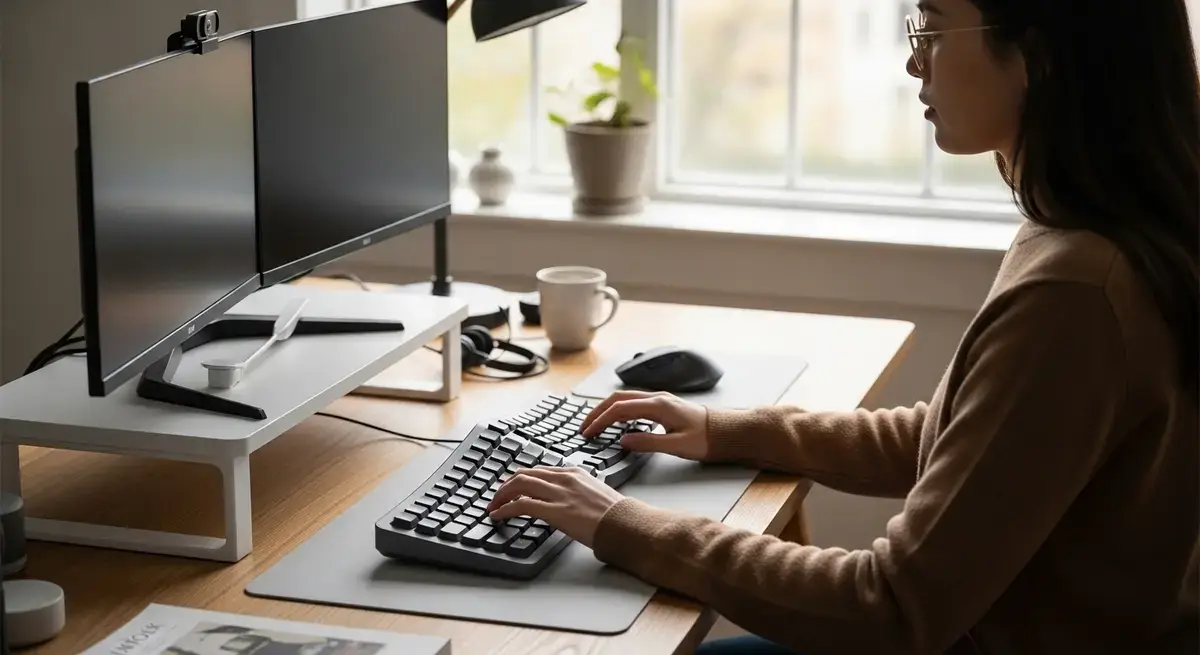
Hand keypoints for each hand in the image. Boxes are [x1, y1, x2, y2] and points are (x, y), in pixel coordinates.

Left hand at [486, 466, 622, 548]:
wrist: (625, 524)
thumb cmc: (616, 515)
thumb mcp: (595, 494)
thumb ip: (578, 493)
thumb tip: (567, 503)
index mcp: (574, 473)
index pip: (540, 470)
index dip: (521, 478)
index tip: (512, 486)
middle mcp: (564, 478)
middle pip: (525, 474)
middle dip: (507, 484)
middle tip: (497, 495)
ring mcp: (559, 493)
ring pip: (519, 485)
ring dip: (502, 495)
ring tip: (493, 505)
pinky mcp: (554, 510)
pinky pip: (521, 505)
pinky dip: (505, 509)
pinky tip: (498, 515)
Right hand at [580, 390, 709, 460]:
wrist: (725, 432)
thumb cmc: (706, 439)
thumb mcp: (677, 445)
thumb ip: (648, 442)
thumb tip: (623, 441)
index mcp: (658, 406)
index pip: (619, 409)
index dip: (600, 421)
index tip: (588, 433)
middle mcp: (657, 398)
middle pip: (617, 399)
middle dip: (597, 412)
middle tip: (584, 428)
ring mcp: (660, 400)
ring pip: (625, 399)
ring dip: (606, 410)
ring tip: (594, 424)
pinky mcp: (662, 406)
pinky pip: (634, 403)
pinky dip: (618, 411)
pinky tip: (616, 423)